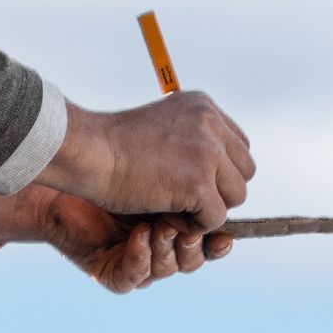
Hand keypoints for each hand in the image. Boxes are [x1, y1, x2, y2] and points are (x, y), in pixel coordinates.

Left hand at [0, 179, 233, 292]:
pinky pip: (132, 279)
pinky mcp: (110, 274)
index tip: (218, 217)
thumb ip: (204, 172)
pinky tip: (139, 236)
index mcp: (180, 226)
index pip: (211, 239)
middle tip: (185, 217)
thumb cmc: (120, 162)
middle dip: (193, 238)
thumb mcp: (173, 164)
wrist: (71, 168)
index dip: (216, 232)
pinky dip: (139, 258)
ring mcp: (137, 263)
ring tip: (158, 223)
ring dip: (167, 246)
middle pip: (194, 260)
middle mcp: (161, 250)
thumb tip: (242, 174)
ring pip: (167, 269)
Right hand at [41, 88, 254, 230]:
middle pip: (244, 171)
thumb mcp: (161, 126)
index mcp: (204, 107)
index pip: (238, 146)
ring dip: (207, 209)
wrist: (88, 152)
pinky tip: (164, 214)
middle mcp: (212, 125)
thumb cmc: (113, 144)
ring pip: (235, 197)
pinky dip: (192, 226)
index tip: (193, 181)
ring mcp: (208, 154)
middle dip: (219, 191)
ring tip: (172, 206)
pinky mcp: (199, 184)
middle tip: (184, 198)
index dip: (220, 171)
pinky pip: (215, 219)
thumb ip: (191, 138)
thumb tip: (217, 166)